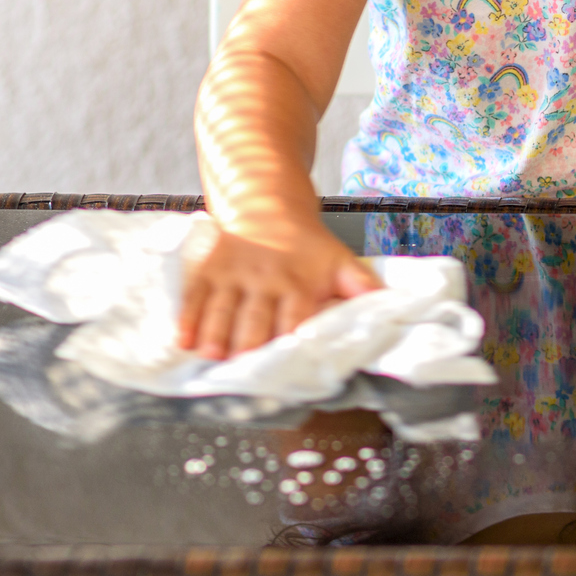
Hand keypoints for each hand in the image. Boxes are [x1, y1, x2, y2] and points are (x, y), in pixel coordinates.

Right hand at [177, 216, 380, 359]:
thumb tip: (393, 306)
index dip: (292, 337)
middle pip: (256, 317)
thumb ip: (362, 287)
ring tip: (213, 356)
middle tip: (242, 368)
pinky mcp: (209, 272)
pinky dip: (188, 318)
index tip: (289, 360)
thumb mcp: (340, 262)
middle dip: (250, 341)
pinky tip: (183, 341)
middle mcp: (266, 280)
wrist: (269, 208)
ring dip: (217, 333)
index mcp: (299, 283)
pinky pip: (195, 296)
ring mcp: (234, 276)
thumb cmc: (308, 248)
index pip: (296, 316)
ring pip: (224, 308)